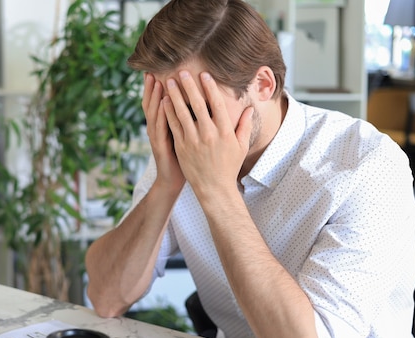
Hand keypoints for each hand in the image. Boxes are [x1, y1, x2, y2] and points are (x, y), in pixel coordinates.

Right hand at [142, 73, 184, 191]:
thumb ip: (184, 119)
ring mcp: (156, 137)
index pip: (158, 102)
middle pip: (151, 104)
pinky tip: (164, 103)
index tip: (158, 70)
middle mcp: (156, 128)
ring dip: (155, 97)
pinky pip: (160, 127)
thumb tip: (194, 102)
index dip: (156, 87)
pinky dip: (161, 114)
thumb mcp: (181, 135)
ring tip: (156, 81)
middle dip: (151, 87)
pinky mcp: (160, 146)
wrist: (172, 179)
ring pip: (153, 113)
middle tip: (151, 70)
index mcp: (162, 125)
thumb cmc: (181, 158)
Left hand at [162, 71, 252, 197]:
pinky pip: (174, 126)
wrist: (214, 188)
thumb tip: (249, 109)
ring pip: (182, 113)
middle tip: (181, 72)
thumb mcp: (241, 147)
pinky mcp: (181, 147)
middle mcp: (208, 134)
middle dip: (189, 86)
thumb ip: (245, 126)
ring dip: (175, 95)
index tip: (204, 75)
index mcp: (225, 131)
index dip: (210, 88)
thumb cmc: (229, 167)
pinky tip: (165, 101)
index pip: (217, 104)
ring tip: (169, 82)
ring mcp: (193, 140)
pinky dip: (168, 113)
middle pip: (198, 105)